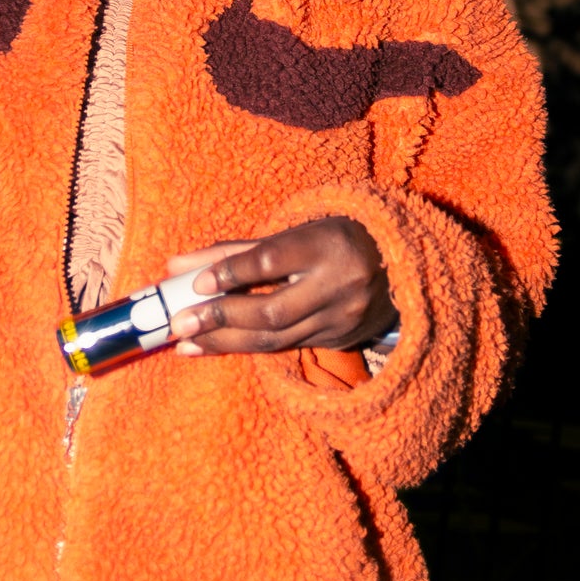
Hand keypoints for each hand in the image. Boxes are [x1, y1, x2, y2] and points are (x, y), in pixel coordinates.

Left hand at [164, 218, 396, 355]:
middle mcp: (338, 286)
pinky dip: (249, 348)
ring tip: (185, 344)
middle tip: (179, 324)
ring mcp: (341, 320)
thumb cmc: (336, 239)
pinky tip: (217, 347)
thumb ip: (236, 251)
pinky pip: (287, 347)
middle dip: (220, 319)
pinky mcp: (339, 341)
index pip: (272, 262)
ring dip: (226, 343)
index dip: (232, 273)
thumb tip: (177, 266)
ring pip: (276, 339)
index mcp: (328, 245)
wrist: (402, 267)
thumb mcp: (295, 232)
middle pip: (271, 311)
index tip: (196, 283)